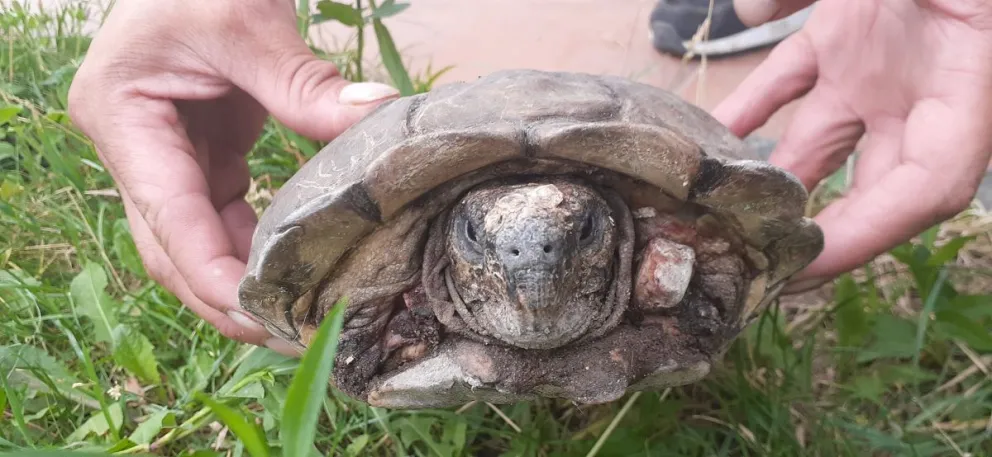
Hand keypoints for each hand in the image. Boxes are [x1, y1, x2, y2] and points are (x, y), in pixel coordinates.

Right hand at [68, 0, 398, 353]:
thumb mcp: (247, 20)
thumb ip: (303, 81)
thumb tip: (379, 117)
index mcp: (121, 116)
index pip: (168, 218)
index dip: (212, 274)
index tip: (264, 313)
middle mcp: (133, 147)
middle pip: (171, 248)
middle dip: (223, 298)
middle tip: (288, 335)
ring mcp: (164, 156)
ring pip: (195, 242)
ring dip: (240, 281)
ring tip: (297, 317)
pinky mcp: (198, 156)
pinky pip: (220, 218)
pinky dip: (252, 247)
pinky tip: (292, 270)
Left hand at [712, 0, 991, 291]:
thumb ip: (830, 0)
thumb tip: (746, 6)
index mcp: (967, 81)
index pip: (929, 185)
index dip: (873, 234)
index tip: (807, 265)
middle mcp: (921, 87)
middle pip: (874, 185)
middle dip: (821, 232)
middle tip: (755, 267)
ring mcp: (880, 64)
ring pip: (822, 141)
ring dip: (774, 179)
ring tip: (720, 211)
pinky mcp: (845, 34)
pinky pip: (792, 82)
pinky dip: (753, 107)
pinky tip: (711, 132)